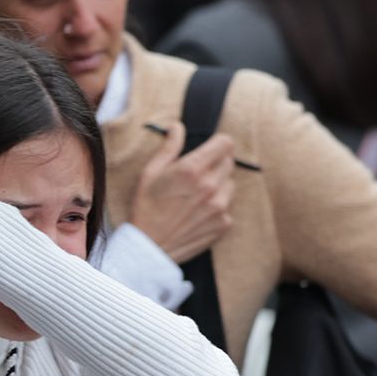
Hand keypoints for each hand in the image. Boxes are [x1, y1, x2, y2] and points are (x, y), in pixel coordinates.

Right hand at [129, 122, 235, 263]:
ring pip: (230, 184)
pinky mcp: (223, 224)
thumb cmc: (146, 208)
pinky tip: (199, 213)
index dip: (218, 143)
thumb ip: (169, 147)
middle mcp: (210, 186)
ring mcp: (219, 207)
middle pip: (229, 162)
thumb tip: (178, 126)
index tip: (211, 149)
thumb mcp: (150, 173)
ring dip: (219, 185)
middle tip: (198, 174)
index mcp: (192, 169)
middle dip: (216, 163)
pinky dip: (218, 207)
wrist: (149, 248)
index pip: (225, 143)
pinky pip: (228, 207)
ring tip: (197, 196)